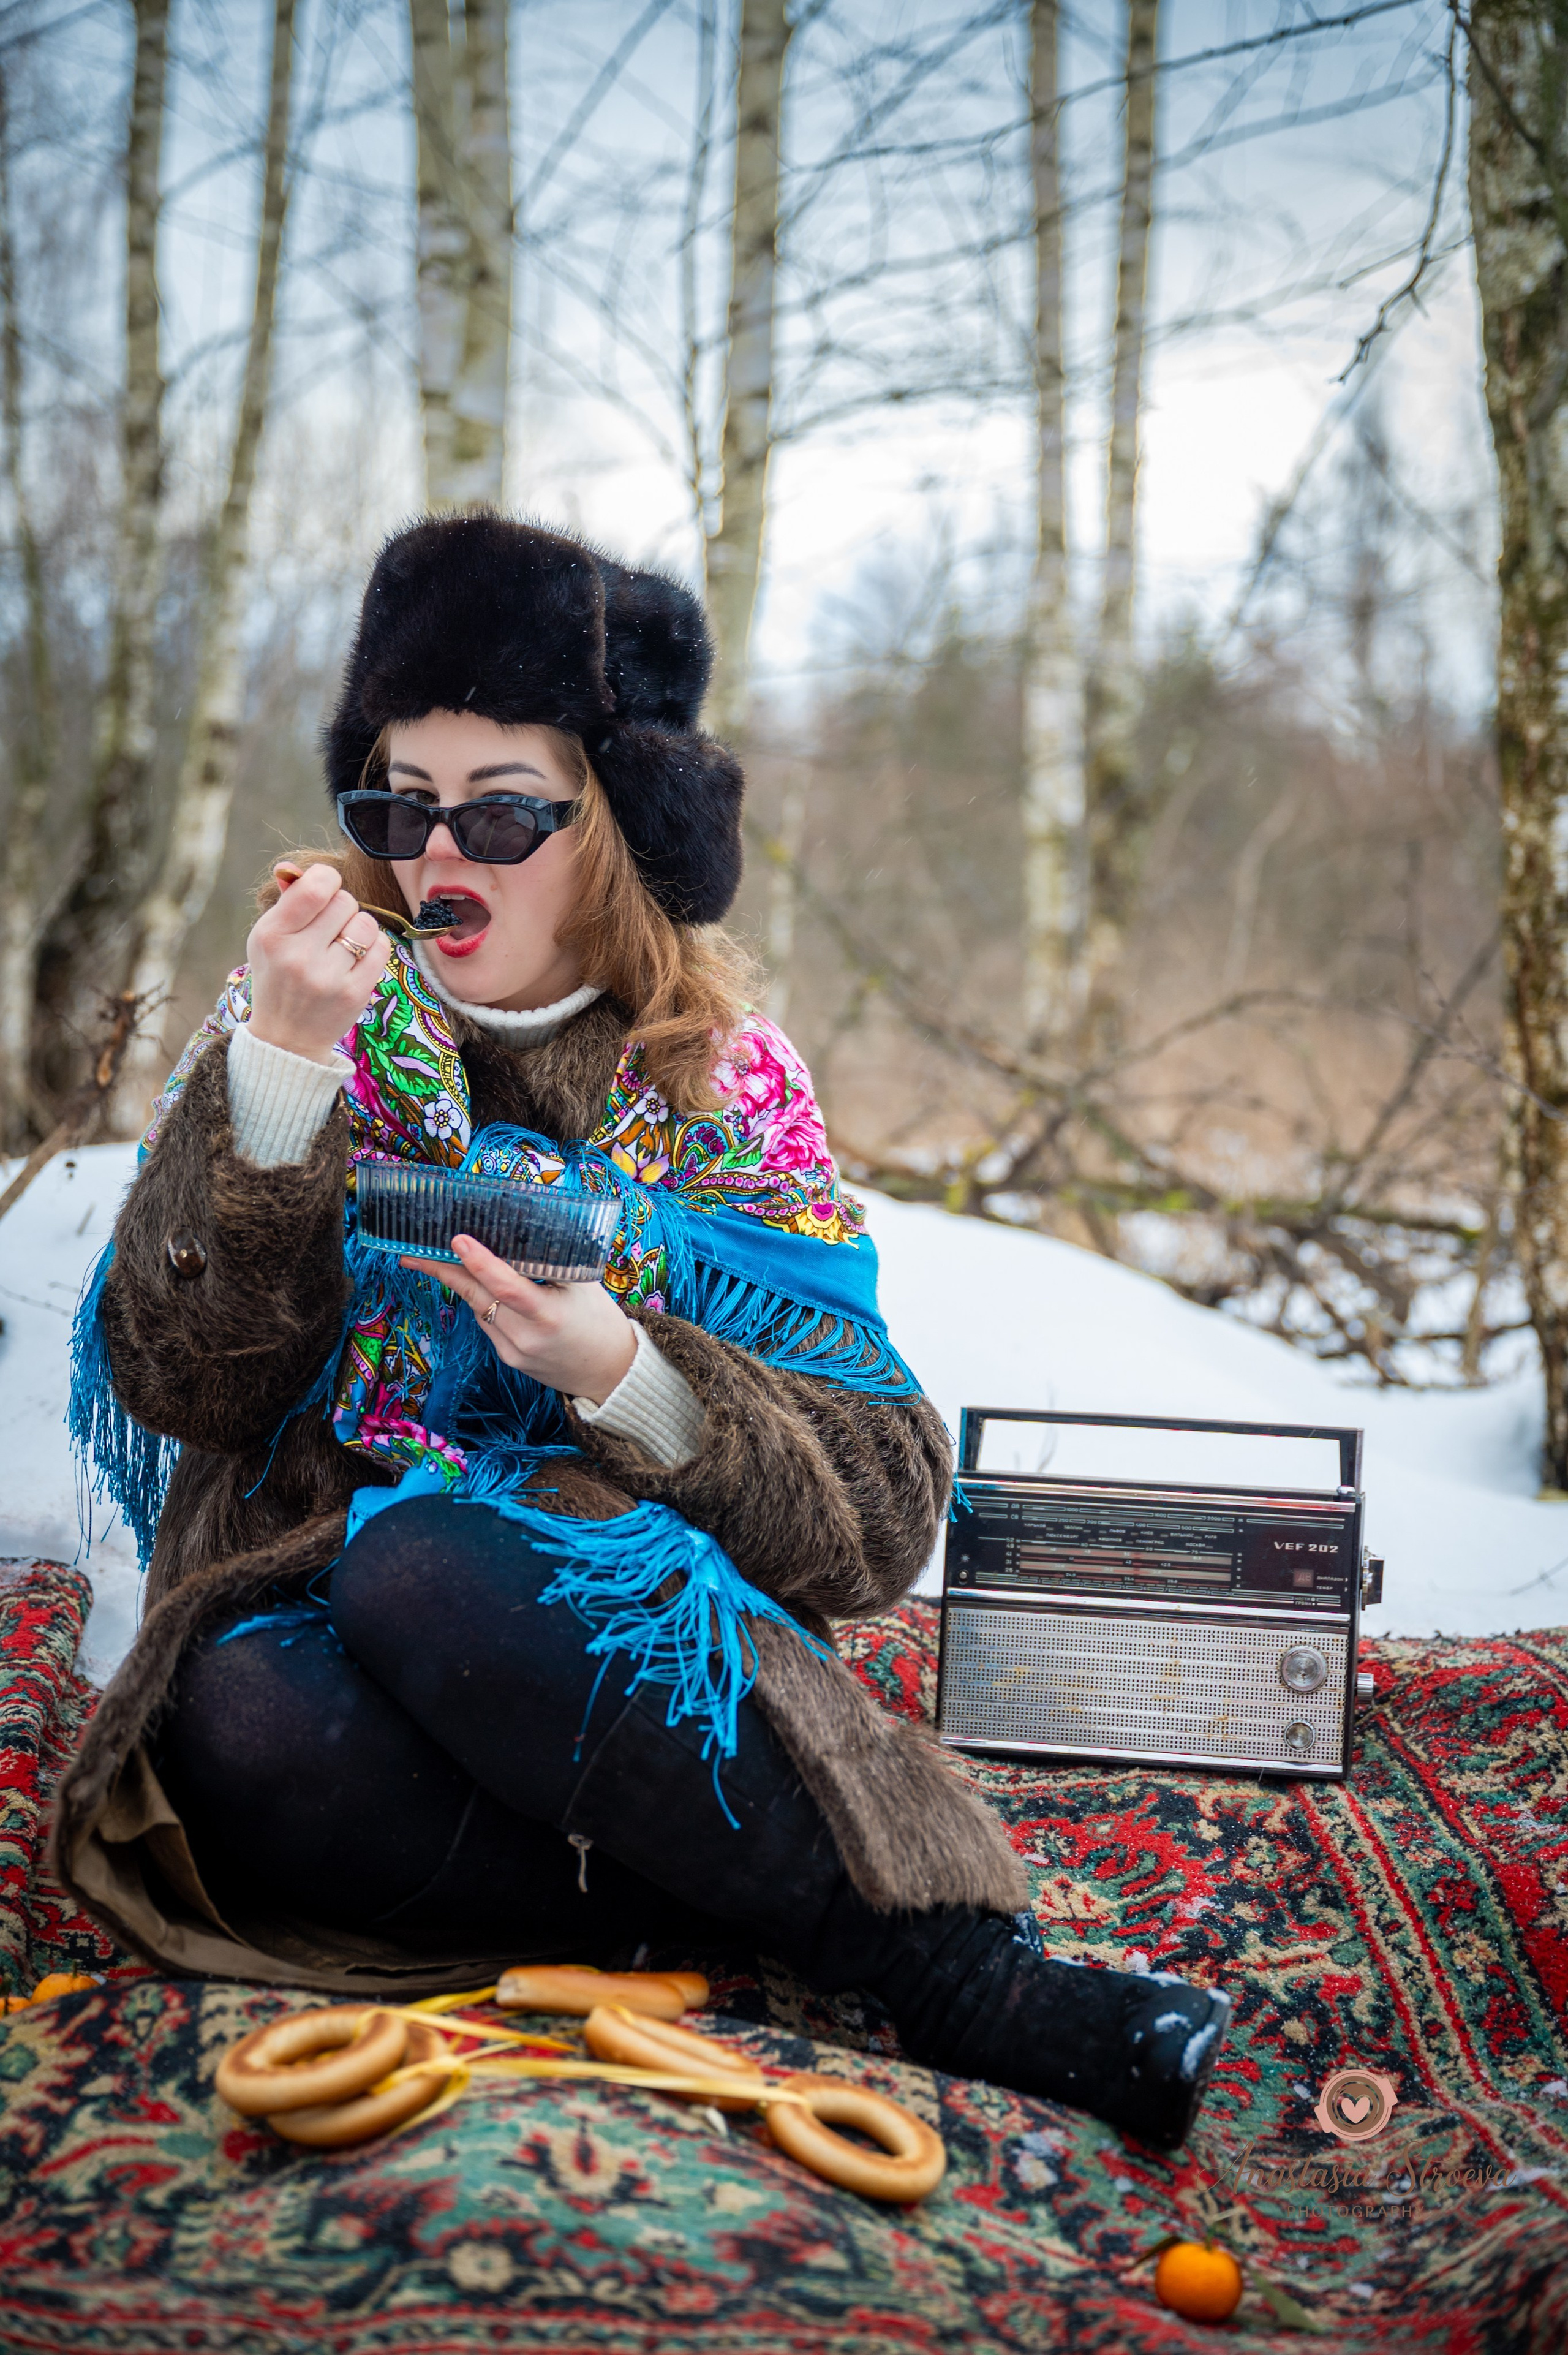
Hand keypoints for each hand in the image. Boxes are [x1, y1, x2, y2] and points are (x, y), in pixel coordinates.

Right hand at [246, 861, 390, 1063]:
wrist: (286, 1038)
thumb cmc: (279, 978)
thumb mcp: (268, 939)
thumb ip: (286, 901)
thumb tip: (292, 868)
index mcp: (272, 935)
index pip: (315, 887)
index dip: (327, 879)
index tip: (325, 890)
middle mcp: (298, 955)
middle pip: (345, 901)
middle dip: (342, 908)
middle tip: (330, 928)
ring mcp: (328, 977)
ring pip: (367, 923)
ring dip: (360, 929)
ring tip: (343, 945)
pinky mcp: (354, 993)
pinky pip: (382, 948)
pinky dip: (373, 948)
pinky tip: (356, 960)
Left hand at [404, 1234, 638, 1402]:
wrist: (611, 1373)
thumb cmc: (600, 1321)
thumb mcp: (583, 1284)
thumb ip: (552, 1261)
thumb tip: (517, 1230)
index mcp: (549, 1316)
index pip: (506, 1287)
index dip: (480, 1262)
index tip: (457, 1240)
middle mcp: (525, 1338)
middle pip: (476, 1297)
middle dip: (442, 1271)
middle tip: (412, 1252)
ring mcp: (513, 1352)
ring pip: (477, 1308)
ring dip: (463, 1282)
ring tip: (444, 1258)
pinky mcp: (508, 1359)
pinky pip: (486, 1322)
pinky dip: (482, 1300)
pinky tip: (482, 1285)